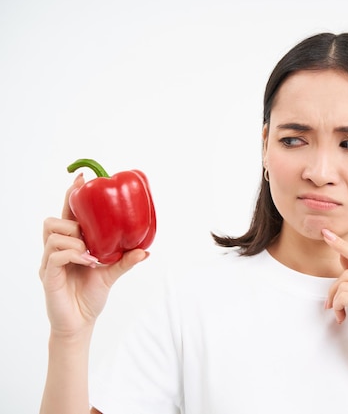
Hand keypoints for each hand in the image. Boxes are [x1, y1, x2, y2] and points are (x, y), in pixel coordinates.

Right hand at [39, 174, 147, 337]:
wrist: (80, 323)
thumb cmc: (91, 296)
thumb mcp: (112, 273)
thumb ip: (126, 260)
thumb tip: (146, 249)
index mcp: (71, 244)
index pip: (67, 215)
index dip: (72, 196)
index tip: (83, 179)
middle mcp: (56, 250)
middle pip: (53, 221)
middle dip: (72, 222)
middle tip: (89, 235)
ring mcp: (49, 262)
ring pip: (53, 234)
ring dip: (75, 238)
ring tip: (91, 252)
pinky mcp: (47, 275)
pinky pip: (56, 254)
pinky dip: (74, 254)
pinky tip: (89, 262)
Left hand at [322, 228, 347, 364]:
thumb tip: (342, 256)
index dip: (342, 245)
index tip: (326, 233)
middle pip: (347, 273)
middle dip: (334, 288)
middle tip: (332, 305)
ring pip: (342, 284)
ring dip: (336, 300)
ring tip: (341, 313)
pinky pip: (341, 295)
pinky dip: (337, 307)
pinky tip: (343, 318)